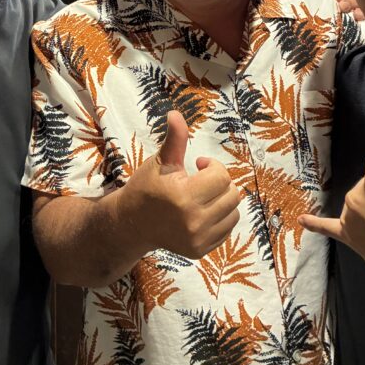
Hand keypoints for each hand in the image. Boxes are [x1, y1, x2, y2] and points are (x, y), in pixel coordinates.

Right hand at [120, 110, 239, 258]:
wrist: (132, 224)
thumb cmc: (147, 187)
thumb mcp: (160, 161)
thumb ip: (174, 139)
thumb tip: (175, 113)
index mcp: (183, 196)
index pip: (221, 176)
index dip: (212, 166)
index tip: (198, 165)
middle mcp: (193, 221)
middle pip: (231, 194)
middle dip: (218, 183)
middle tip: (200, 181)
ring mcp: (197, 239)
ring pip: (233, 212)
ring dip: (222, 200)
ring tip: (202, 197)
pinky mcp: (200, 251)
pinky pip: (227, 229)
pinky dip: (220, 218)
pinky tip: (201, 212)